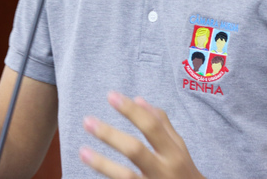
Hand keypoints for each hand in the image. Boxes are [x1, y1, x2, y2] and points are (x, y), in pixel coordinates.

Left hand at [80, 92, 204, 178]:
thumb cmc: (183, 172)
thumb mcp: (179, 147)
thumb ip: (162, 124)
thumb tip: (139, 100)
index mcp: (173, 153)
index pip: (151, 126)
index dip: (131, 110)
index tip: (111, 96)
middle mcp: (163, 170)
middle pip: (135, 150)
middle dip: (110, 135)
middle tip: (87, 121)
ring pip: (125, 176)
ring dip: (102, 164)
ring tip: (82, 152)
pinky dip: (108, 178)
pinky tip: (92, 171)